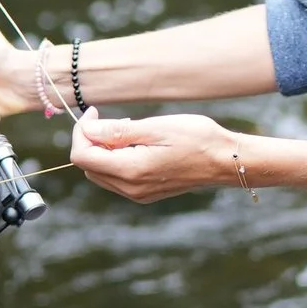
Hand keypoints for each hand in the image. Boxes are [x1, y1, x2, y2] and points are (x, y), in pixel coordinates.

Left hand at [72, 110, 245, 202]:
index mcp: (130, 170)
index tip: (95, 113)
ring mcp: (138, 194)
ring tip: (127, 130)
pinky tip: (136, 144)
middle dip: (91, 141)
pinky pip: (116, 178)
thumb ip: (117, 132)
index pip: (82, 156)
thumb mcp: (156, 127)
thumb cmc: (197, 138)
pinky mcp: (146, 194)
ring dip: (103, 150)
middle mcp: (130, 188)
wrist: (226, 161)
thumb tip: (87, 130)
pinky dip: (116, 160)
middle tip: (112, 119)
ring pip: (100, 173)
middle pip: (88, 165)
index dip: (81, 132)